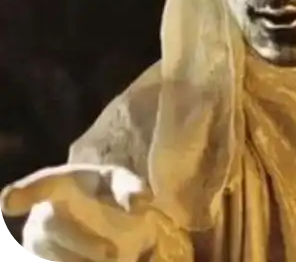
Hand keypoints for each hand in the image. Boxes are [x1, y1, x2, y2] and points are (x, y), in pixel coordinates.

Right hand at [0, 164, 156, 260]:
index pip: (44, 183)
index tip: (8, 203)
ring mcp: (37, 242)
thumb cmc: (106, 191)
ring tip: (112, 260)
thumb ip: (131, 188)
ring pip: (49, 256)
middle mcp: (43, 212)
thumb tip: (143, 202)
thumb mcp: (119, 182)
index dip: (26, 191)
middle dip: (81, 243)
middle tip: (112, 253)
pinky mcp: (42, 261)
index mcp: (62, 183)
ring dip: (79, 261)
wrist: (100, 214)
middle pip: (51, 228)